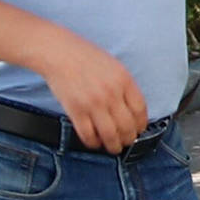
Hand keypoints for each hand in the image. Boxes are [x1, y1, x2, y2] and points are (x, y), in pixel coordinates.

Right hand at [42, 37, 153, 152]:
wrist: (58, 52)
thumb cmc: (85, 56)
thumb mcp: (114, 66)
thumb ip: (125, 86)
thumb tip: (132, 109)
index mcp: (124, 80)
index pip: (140, 110)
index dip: (141, 124)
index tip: (139, 129)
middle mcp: (111, 93)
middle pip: (127, 126)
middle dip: (129, 139)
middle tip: (126, 141)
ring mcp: (93, 103)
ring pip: (110, 135)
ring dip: (113, 146)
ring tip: (113, 147)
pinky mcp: (75, 110)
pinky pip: (88, 135)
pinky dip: (93, 143)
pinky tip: (95, 142)